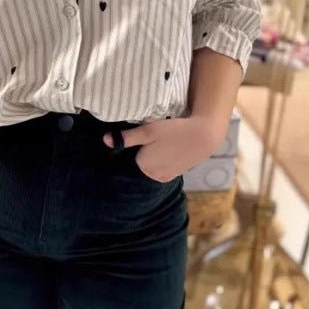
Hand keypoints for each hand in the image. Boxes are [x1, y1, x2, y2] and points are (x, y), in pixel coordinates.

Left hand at [103, 115, 228, 182]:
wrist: (203, 136)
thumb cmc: (174, 130)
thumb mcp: (148, 131)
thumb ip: (126, 138)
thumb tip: (105, 140)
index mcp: (143, 165)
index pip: (133, 154)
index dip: (140, 143)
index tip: (150, 136)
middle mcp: (152, 176)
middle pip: (143, 161)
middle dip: (147, 151)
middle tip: (160, 138)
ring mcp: (165, 178)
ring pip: (153, 165)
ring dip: (157, 156)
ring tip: (168, 143)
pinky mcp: (176, 176)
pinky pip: (163, 168)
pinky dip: (166, 160)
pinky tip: (173, 149)